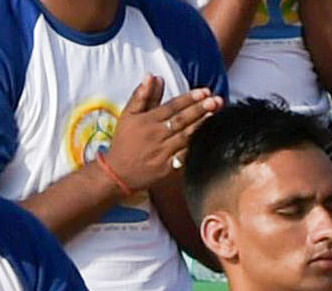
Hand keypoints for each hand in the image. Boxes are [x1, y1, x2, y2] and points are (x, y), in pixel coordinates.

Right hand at [98, 77, 218, 192]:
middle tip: (215, 100)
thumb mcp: (128, 116)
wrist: (116, 173)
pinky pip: (184, 157)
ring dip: (201, 125)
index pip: (171, 107)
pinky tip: (207, 139)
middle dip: (199, 109)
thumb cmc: (124, 142)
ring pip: (185, 136)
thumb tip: (152, 76)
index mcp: (146, 121)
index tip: (204, 91)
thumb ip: (141, 96)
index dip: (189, 99)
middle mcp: (155, 136)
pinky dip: (195, 148)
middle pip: (181, 120)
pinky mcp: (166, 168)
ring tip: (214, 114)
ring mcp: (161, 153)